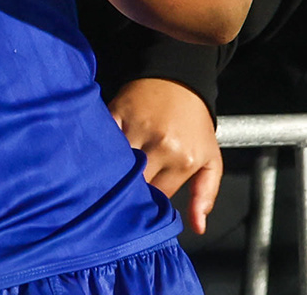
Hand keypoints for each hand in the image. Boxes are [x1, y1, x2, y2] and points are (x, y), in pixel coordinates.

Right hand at [110, 79, 221, 233]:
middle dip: (128, 193)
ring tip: (107, 182)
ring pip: (116, 164)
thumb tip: (197, 227)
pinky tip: (96, 158)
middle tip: (121, 198)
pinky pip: (103, 139)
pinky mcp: (116, 112)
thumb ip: (205, 194)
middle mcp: (160, 145)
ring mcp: (136, 127)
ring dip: (110, 174)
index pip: (157, 197)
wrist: (180, 78)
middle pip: (135, 184)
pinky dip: (98, 150)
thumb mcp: (210, 159)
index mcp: (182, 160)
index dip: (148, 205)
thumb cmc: (194, 123)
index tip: (141, 207)